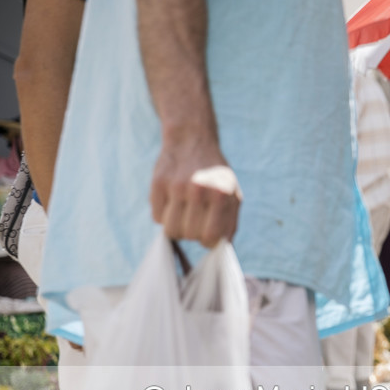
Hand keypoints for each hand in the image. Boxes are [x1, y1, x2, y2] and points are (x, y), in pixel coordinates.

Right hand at [149, 129, 239, 247]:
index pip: (210, 237)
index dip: (208, 241)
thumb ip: (230, 222)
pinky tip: (171, 203)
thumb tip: (222, 249)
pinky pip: (156, 217)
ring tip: (183, 214)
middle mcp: (199, 190)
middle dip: (192, 233)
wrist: (191, 140)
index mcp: (221, 195)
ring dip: (176, 228)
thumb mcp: (232, 194)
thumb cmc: (215, 175)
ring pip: (170, 230)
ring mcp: (176, 186)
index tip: (207, 234)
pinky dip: (163, 216)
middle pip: (189, 235)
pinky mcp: (158, 184)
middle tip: (194, 219)